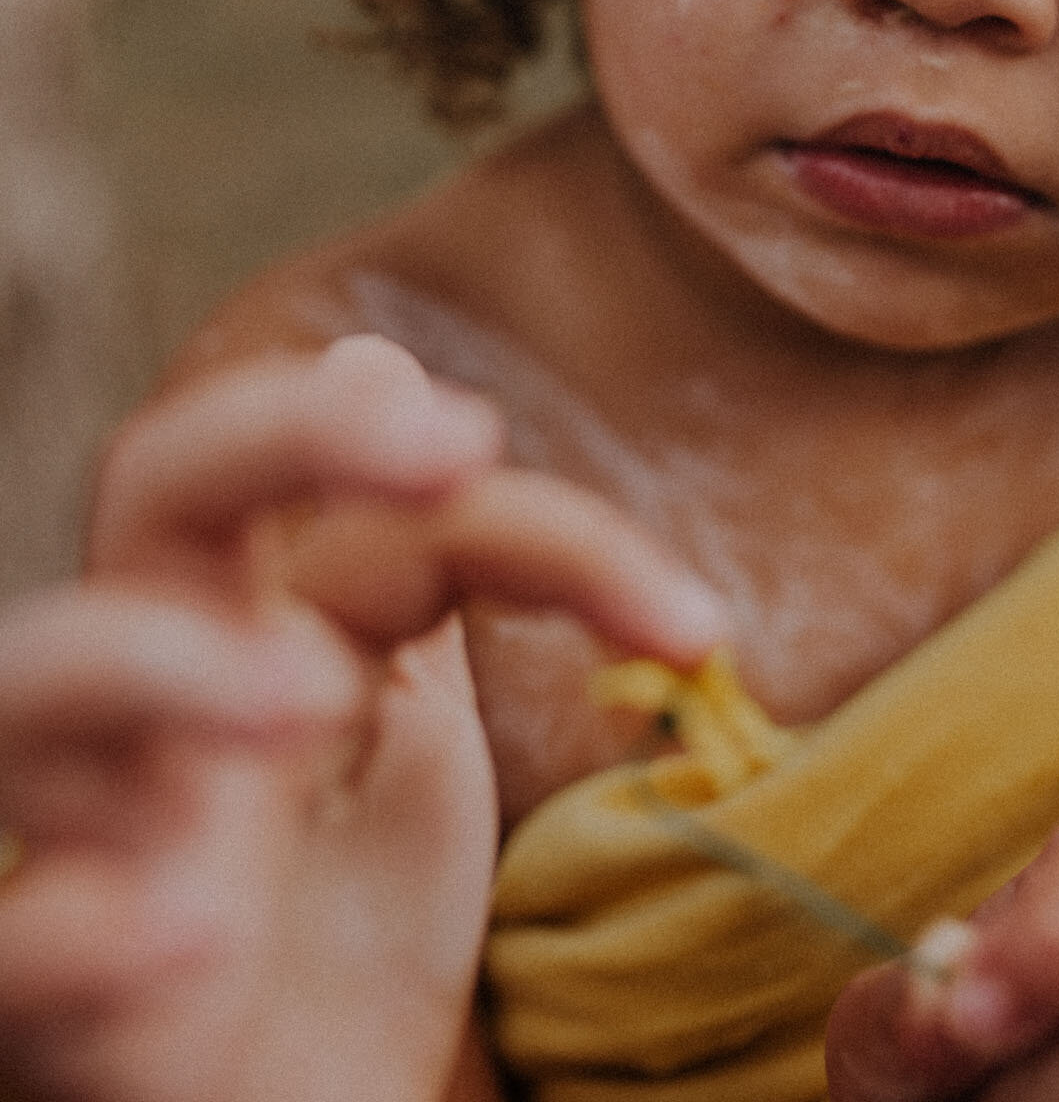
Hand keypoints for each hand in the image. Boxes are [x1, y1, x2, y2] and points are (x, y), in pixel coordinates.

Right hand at [0, 336, 723, 1101]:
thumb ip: (412, 555)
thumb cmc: (329, 923)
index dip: (544, 530)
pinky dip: (70, 926)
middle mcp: (169, 694)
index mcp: (268, 618)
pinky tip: (183, 940)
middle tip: (449, 450)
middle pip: (159, 486)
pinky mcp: (55, 1001)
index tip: (691, 624)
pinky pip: (7, 938)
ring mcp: (96, 832)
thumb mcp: (394, 725)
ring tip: (303, 700)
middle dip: (284, 433)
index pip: (389, 512)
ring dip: (166, 662)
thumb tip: (378, 356)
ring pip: (34, 682)